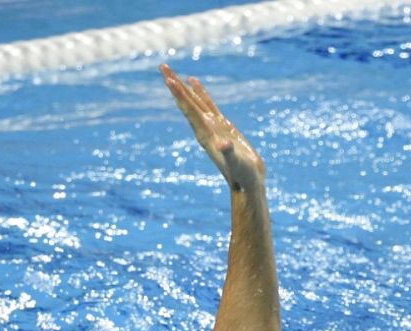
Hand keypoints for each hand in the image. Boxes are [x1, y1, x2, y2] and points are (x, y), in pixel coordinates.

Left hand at [161, 65, 265, 194]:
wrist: (248, 183)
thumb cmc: (242, 175)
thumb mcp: (236, 163)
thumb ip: (228, 153)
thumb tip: (222, 144)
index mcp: (205, 134)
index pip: (189, 110)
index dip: (179, 94)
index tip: (169, 79)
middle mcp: (204, 129)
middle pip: (187, 102)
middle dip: (175, 85)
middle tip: (162, 66)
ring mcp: (212, 127)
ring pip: (195, 102)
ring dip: (184, 87)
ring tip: (172, 73)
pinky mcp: (222, 126)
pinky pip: (208, 104)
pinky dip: (200, 92)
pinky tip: (194, 82)